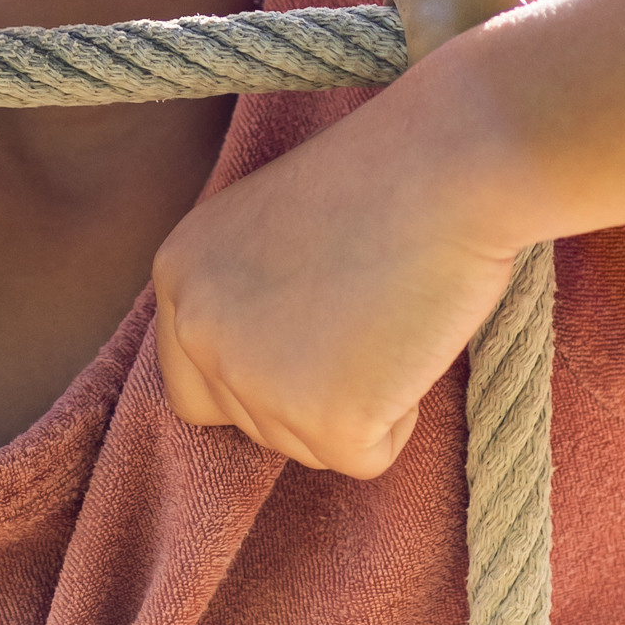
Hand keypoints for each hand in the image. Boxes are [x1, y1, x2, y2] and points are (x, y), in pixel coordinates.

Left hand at [152, 60, 523, 476]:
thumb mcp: (271, 228)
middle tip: (363, 326)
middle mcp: (196, 330)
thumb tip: (267, 367)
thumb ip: (245, 297)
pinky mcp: (323, 419)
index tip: (315, 343)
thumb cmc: (383, 177)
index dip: (261, 377)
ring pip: (305, 446)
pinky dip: (398, 419)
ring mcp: (254, 380)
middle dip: (308, 397)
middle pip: (248, 425)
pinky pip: (365, 458)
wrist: (447, 165)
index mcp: (177, 274)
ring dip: (356, 403)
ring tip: (388, 318)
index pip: (193, 383)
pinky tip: (409, 344)